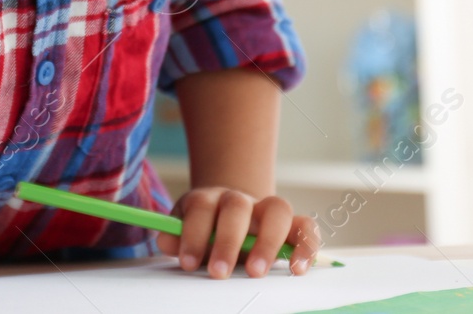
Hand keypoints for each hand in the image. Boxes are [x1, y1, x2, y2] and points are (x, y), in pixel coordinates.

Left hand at [155, 187, 320, 279]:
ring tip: (257, 273)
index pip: (201, 207)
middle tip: (218, 273)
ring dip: (268, 241)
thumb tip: (165, 240)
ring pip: (277, 209)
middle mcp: (241, 200)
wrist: (231, 212)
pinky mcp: (292, 224)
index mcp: (209, 199)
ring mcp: (268, 209)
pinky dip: (306, 246)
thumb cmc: (207, 227)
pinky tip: (296, 269)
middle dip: (227, 241)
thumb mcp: (186, 228)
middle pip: (237, 207)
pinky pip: (307, 227)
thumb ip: (176, 235)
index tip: (187, 263)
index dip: (192, 234)